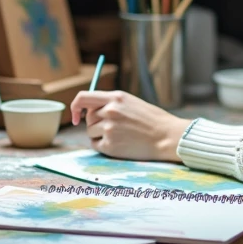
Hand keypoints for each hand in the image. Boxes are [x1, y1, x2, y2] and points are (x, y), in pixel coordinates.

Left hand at [70, 90, 191, 161]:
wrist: (166, 137)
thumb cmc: (152, 120)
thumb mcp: (131, 102)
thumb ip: (110, 103)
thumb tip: (88, 110)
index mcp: (115, 98)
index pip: (83, 97)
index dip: (75, 107)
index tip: (76, 116)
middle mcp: (110, 111)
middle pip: (88, 118)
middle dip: (95, 123)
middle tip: (113, 128)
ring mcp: (109, 129)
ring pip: (90, 132)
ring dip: (99, 135)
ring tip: (119, 135)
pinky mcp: (110, 145)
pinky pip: (96, 145)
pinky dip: (103, 146)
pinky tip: (119, 144)